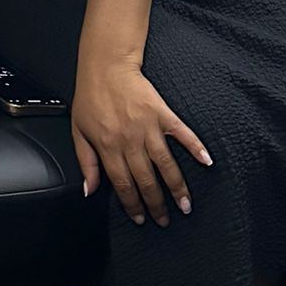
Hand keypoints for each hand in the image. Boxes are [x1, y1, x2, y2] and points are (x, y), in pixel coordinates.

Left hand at [72, 58, 212, 227]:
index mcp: (108, 146)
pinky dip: (195, 147)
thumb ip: (86, 163)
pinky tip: (206, 161)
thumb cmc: (91, 97)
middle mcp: (130, 140)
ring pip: (165, 164)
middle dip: (156, 204)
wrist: (106, 66)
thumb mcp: (78, 131)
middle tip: (165, 220)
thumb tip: (89, 190)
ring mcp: (148, 127)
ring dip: (177, 187)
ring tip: (185, 205)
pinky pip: (182, 133)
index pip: (123, 184)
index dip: (132, 205)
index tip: (141, 219)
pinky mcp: (162, 113)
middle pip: (146, 180)